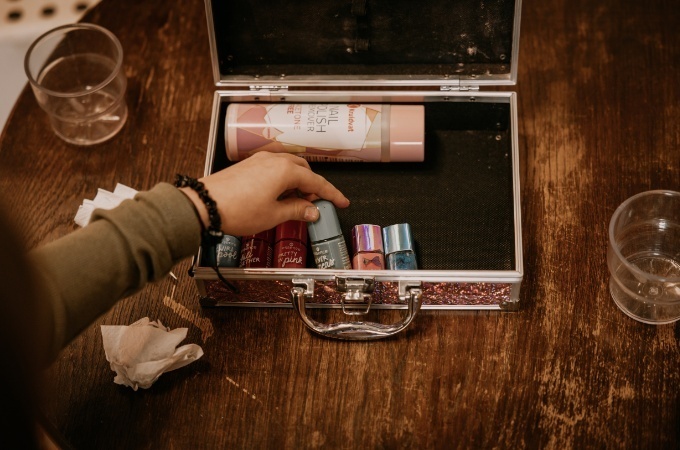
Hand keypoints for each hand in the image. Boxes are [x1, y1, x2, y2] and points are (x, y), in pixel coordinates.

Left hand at [180, 152, 349, 235]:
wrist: (205, 204)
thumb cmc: (237, 210)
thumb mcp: (273, 215)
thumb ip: (297, 210)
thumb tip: (312, 210)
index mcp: (285, 171)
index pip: (316, 182)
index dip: (331, 194)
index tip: (342, 201)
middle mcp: (274, 160)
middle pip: (303, 171)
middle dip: (313, 187)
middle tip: (315, 205)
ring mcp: (259, 161)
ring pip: (288, 167)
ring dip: (297, 183)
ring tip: (296, 203)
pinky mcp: (248, 166)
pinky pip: (274, 168)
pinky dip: (282, 180)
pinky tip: (278, 196)